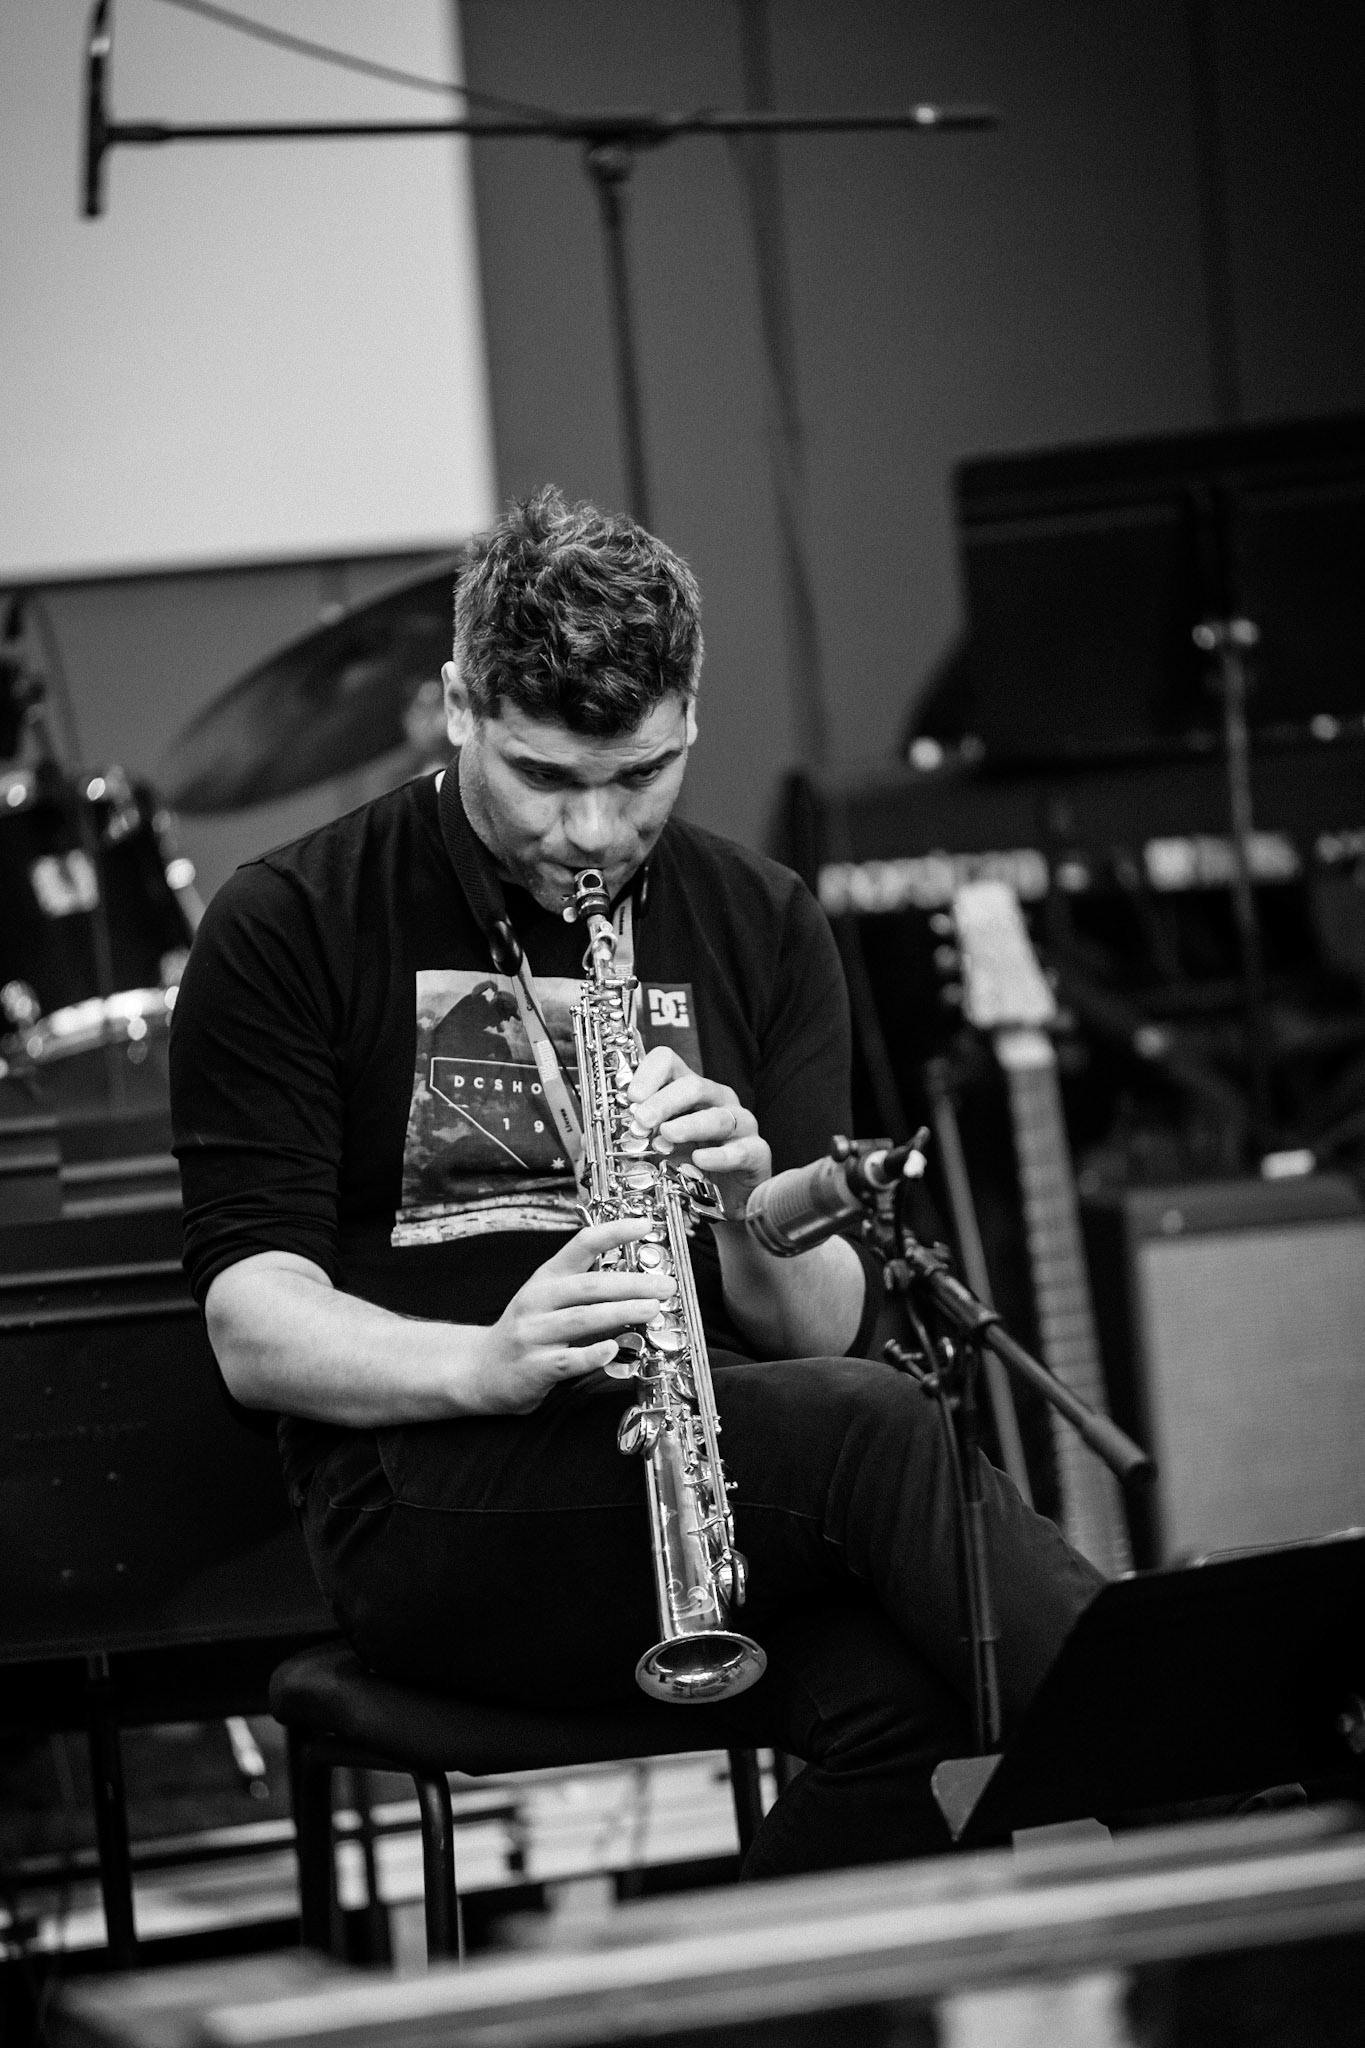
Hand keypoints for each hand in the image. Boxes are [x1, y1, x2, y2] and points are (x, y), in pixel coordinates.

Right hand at [471, 1219, 676, 1413]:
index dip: (614, 1232)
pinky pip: (568, 1360)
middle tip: (665, 1285)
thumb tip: (640, 1280)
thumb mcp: (549, 1297)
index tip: (645, 1225)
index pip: (581, 1245)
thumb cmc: (529, 1330)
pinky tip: (613, 1349)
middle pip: (590, 1286)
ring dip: (621, 1313)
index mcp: (547, 1278)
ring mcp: (534, 1334)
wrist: (483, 1370)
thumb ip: (586, 1286)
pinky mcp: (535, 1367)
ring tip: (652, 1309)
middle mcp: (538, 1300)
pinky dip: (592, 1354)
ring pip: (582, 1319)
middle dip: (632, 1284)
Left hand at [626, 1046, 770, 1221]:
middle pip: (694, 1085)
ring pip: (717, 1117)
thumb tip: (615, 1129)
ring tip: (667, 1136)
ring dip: (689, 1125)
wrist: (725, 1200)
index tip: (631, 1097)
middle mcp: (717, 1100)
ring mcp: (740, 1124)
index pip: (670, 1062)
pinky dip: (719, 1156)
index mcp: (690, 1091)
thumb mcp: (660, 1144)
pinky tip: (700, 1161)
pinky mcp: (756, 1153)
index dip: (649, 1073)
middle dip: (664, 1102)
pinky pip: (741, 1151)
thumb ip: (641, 1133)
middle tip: (641, 1120)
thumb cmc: (691, 1164)